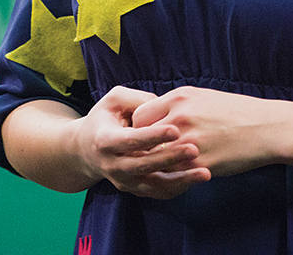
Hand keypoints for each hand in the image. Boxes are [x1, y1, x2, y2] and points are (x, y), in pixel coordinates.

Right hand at [73, 86, 211, 198]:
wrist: (88, 149)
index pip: (130, 140)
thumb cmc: (106, 117)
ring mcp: (124, 181)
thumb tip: (162, 105)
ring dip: (180, 180)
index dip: (152, 136)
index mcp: (105, 140)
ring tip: (204, 172)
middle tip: (195, 149)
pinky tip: (196, 177)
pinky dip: (178, 187)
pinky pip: (158, 193)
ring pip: (153, 185)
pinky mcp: (135, 189)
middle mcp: (113, 165)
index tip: (175, 129)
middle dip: (170, 158)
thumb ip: (137, 100)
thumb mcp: (114, 99)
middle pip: (143, 166)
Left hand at [129, 86, 285, 178]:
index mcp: (179, 98)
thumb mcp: (202, 97)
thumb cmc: (235, 112)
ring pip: (156, 160)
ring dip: (157, 165)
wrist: (266, 128)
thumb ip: (176, 106)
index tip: (147, 138)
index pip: (139, 117)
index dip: (140, 130)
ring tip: (161, 168)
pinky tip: (181, 175)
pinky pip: (175, 175)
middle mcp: (180, 118)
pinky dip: (174, 177)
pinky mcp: (200, 164)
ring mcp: (189, 142)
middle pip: (142, 139)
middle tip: (149, 156)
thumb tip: (154, 117)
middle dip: (143, 150)